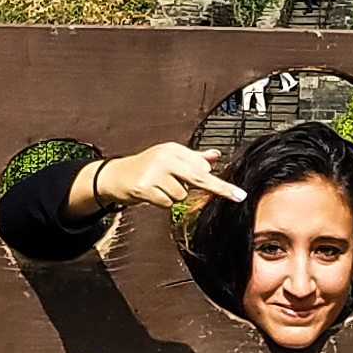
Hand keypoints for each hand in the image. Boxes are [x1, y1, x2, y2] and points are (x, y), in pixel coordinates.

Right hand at [77, 138, 246, 213]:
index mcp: (173, 149)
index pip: (202, 166)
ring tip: (159, 188)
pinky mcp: (145, 186)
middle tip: (238, 196)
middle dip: (219, 189)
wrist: (114, 176)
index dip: (219, 182)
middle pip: (199, 177)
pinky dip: (162, 203)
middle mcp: (165, 157)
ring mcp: (154, 171)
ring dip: (173, 196)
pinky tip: (151, 194)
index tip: (237, 192)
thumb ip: (194, 158)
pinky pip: (166, 203)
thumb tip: (215, 155)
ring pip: (181, 194)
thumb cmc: (145, 168)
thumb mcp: (170, 159)